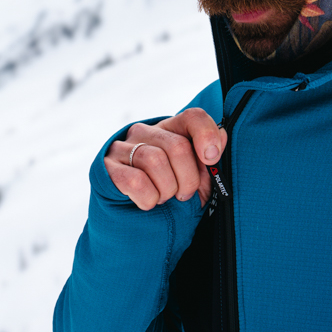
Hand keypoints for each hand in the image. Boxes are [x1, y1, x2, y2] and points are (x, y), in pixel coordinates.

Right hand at [104, 108, 227, 210]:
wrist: (130, 214)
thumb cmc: (168, 190)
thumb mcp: (193, 176)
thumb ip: (208, 158)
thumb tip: (223, 136)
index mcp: (171, 129)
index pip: (193, 117)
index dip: (207, 135)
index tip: (211, 158)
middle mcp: (146, 132)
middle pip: (177, 146)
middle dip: (188, 179)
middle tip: (184, 194)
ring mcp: (124, 148)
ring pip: (156, 161)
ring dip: (167, 190)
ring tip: (164, 197)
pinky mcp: (108, 167)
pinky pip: (136, 181)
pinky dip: (149, 198)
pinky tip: (148, 202)